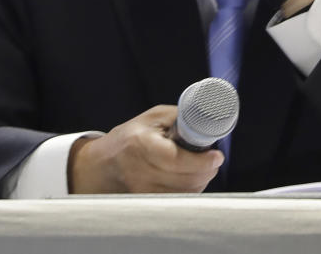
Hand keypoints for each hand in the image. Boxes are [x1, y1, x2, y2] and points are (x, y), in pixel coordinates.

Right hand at [69, 105, 222, 193]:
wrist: (103, 164)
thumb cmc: (132, 136)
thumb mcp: (154, 118)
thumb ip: (180, 119)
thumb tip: (208, 124)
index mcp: (141, 144)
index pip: (176, 159)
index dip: (201, 161)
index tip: (216, 156)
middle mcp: (139, 171)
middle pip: (186, 179)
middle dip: (207, 169)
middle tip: (213, 159)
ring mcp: (141, 190)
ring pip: (186, 192)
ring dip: (201, 179)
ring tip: (200, 166)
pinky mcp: (146, 202)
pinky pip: (178, 200)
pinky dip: (190, 189)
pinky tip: (188, 177)